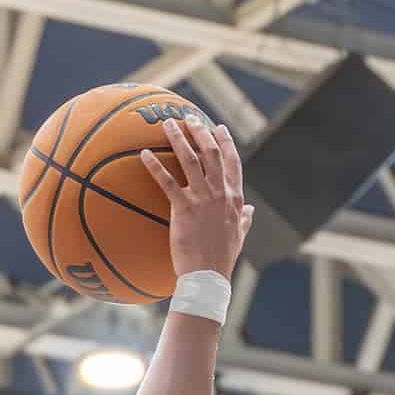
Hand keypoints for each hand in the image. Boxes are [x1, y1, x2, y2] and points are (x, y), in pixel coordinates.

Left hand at [140, 120, 253, 281]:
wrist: (209, 276)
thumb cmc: (222, 259)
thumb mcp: (239, 236)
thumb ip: (244, 219)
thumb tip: (251, 210)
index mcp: (234, 198)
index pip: (232, 162)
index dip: (226, 142)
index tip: (219, 127)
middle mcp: (220, 193)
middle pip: (211, 152)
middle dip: (200, 131)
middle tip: (188, 118)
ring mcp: (203, 199)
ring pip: (190, 159)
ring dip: (178, 139)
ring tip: (167, 124)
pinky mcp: (184, 209)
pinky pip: (167, 182)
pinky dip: (155, 166)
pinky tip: (144, 154)